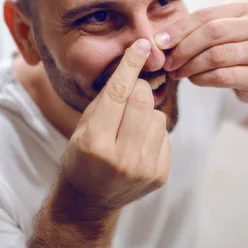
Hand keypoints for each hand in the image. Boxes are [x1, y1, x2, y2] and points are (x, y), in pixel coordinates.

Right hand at [56, 39, 170, 213]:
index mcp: (95, 143)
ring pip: (159, 116)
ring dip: (147, 115)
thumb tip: (135, 61)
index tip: (142, 45)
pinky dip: (153, 133)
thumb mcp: (83, 127)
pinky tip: (138, 146)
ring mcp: (143, 170)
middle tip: (129, 96)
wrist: (88, 201)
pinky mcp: (160, 176)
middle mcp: (121, 158)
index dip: (131, 65)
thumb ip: (107, 98)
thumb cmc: (81, 157)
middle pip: (143, 100)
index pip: (117, 93)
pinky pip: (165, 135)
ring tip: (130, 130)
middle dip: (139, 90)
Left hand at [155, 2, 247, 103]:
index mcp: (244, 9)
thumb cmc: (231, 51)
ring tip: (177, 73)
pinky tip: (194, 80)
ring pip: (217, 55)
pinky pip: (223, 76)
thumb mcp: (215, 35)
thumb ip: (191, 32)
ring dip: (191, 66)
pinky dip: (202, 79)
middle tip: (168, 62)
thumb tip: (157, 40)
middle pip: (213, 32)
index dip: (179, 28)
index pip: (206, 15)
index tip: (159, 42)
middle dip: (184, 48)